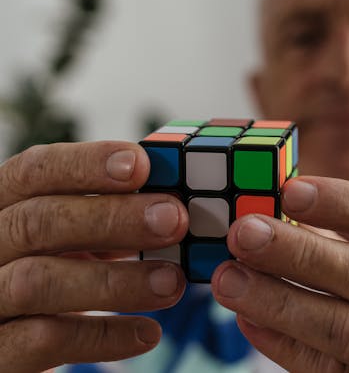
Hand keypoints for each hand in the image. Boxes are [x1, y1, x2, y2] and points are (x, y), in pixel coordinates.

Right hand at [0, 142, 188, 371]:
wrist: (8, 342)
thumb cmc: (49, 273)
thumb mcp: (68, 237)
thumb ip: (105, 216)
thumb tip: (174, 205)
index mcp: (3, 205)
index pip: (34, 171)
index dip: (86, 164)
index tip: (141, 165)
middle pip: (37, 221)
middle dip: (112, 218)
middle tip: (173, 219)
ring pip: (37, 282)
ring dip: (114, 280)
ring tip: (172, 282)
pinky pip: (44, 341)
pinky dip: (102, 336)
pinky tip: (147, 333)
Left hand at [212, 177, 348, 371]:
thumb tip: (287, 208)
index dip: (348, 203)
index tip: (291, 191)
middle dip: (302, 252)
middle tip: (246, 233)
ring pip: (348, 330)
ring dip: (282, 301)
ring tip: (231, 278)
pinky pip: (328, 372)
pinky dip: (284, 345)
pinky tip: (249, 320)